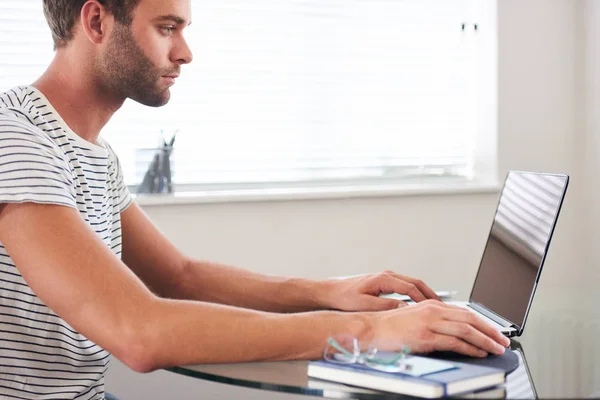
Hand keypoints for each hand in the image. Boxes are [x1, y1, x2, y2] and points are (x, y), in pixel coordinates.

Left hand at [320, 270, 440, 311]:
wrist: (330, 292)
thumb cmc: (344, 298)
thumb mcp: (365, 305)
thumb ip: (386, 307)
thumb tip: (405, 310)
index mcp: (383, 279)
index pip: (411, 288)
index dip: (424, 300)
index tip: (434, 309)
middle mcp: (386, 275)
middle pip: (415, 282)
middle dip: (429, 294)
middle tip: (442, 305)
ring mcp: (385, 277)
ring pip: (411, 282)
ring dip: (423, 292)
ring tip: (435, 305)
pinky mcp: (383, 281)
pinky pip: (405, 285)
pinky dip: (415, 292)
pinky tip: (418, 302)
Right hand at [369, 300, 510, 356]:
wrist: (370, 328)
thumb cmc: (389, 326)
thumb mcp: (414, 317)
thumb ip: (433, 320)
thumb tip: (451, 329)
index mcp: (431, 305)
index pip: (465, 311)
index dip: (483, 321)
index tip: (494, 330)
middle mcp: (432, 311)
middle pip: (470, 318)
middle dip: (490, 330)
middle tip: (503, 340)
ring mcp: (429, 323)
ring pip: (466, 330)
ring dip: (486, 340)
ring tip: (497, 348)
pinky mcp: (425, 337)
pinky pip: (454, 342)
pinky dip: (470, 348)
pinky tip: (479, 353)